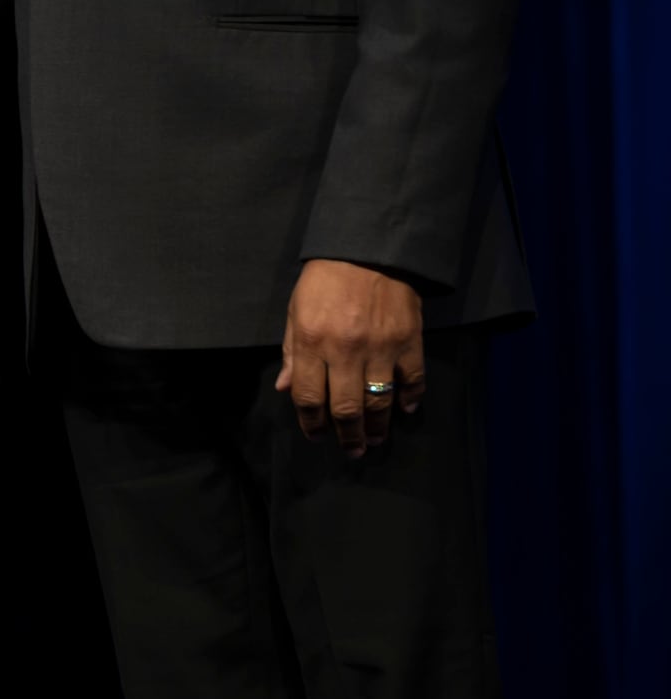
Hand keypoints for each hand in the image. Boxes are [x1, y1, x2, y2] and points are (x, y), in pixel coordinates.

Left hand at [276, 257, 425, 455]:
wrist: (367, 250)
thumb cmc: (324, 281)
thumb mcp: (296, 311)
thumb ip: (291, 352)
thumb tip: (285, 388)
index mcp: (311, 342)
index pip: (308, 396)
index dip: (310, 422)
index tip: (314, 434)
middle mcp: (345, 350)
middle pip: (345, 408)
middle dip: (346, 435)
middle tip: (350, 448)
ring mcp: (380, 348)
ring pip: (380, 401)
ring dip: (377, 426)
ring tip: (374, 439)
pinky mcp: (409, 342)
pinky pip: (413, 380)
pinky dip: (410, 399)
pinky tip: (405, 409)